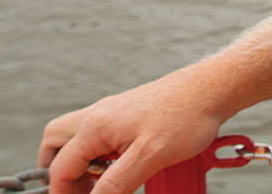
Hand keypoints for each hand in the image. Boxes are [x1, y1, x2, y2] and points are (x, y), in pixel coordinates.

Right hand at [38, 69, 226, 193]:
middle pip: (57, 143)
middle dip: (59, 172)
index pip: (60, 168)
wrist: (213, 89)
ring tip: (99, 183)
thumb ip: (116, 183)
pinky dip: (102, 154)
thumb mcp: (149, 157)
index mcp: (96, 125)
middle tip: (79, 192)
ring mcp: (114, 112)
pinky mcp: (130, 114)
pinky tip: (121, 166)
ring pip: (78, 137)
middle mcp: (100, 115)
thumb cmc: (186, 116)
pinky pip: (102, 135)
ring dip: (81, 162)